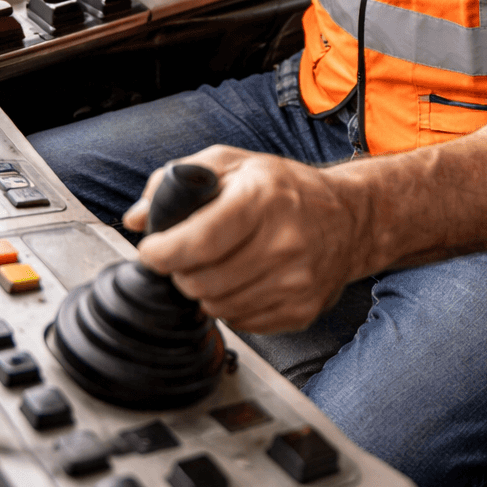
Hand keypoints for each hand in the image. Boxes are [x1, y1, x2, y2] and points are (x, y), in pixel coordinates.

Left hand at [125, 146, 370, 333]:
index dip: (163, 252)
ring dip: (203, 290)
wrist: (349, 219)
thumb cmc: (285, 188)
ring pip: (217, 307)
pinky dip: (230, 305)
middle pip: (202, 281)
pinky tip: (242, 279)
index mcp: (263, 199)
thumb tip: (136, 217)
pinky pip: (242, 322)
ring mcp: (296, 282)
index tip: (150, 251)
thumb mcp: (233, 164)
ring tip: (215, 265)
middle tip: (186, 256)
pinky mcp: (301, 311)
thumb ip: (176, 182)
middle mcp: (284, 242)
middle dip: (180, 271)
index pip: (200, 240)